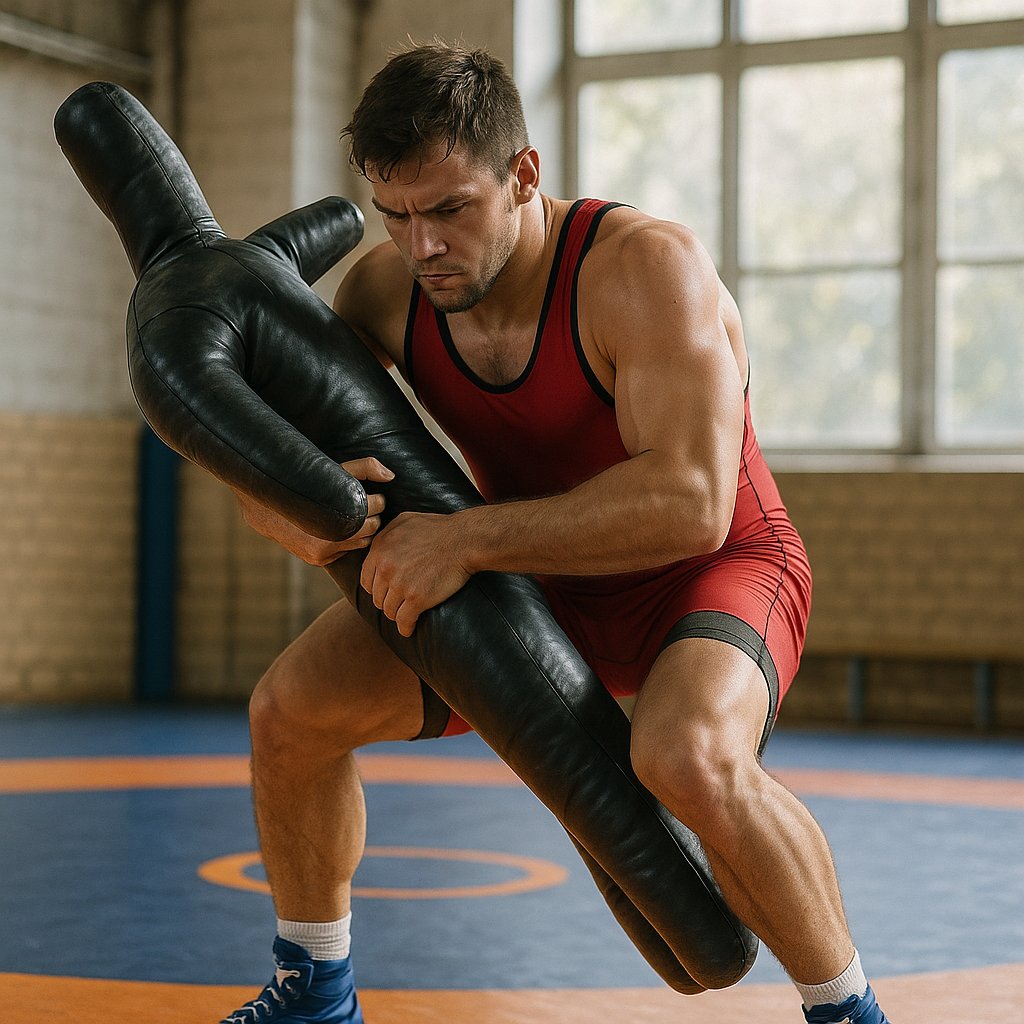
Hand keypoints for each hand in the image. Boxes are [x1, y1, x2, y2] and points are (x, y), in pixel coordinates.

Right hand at [235, 457, 393, 565]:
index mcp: (338, 509)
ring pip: (363, 543)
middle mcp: (330, 534)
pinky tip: (338, 530)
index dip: (377, 499)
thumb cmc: (308, 484)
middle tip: (364, 506)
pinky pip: (346, 552)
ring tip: (352, 517)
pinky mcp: (318, 560)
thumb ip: (366, 467)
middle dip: (372, 515)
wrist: (267, 507)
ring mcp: (323, 550)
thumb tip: (390, 476)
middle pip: (373, 527)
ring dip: (363, 531)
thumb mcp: (336, 469)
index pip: (376, 506)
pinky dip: (347, 542)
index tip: (371, 494)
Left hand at [360, 511, 470, 636]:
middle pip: (377, 597)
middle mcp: (385, 568)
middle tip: (399, 603)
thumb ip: (386, 534)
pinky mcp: (416, 598)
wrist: (463, 540)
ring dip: (397, 614)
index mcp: (379, 550)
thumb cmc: (438, 529)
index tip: (386, 592)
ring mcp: (400, 584)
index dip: (376, 588)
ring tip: (406, 614)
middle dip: (387, 601)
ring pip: (389, 611)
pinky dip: (406, 627)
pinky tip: (409, 629)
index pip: (366, 580)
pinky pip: (403, 621)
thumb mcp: (404, 521)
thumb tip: (378, 546)